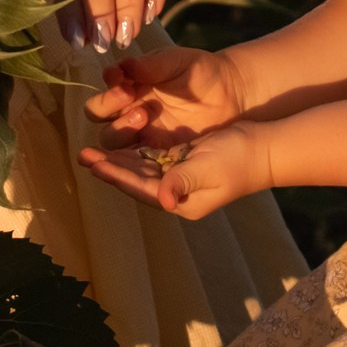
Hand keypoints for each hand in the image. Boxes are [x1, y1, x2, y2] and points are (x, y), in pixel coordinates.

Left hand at [79, 124, 270, 220]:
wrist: (263, 149)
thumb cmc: (239, 159)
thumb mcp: (209, 168)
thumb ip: (184, 181)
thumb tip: (163, 199)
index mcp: (180, 201)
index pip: (140, 188)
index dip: (116, 176)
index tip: (93, 165)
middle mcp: (176, 194)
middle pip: (136, 180)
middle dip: (110, 168)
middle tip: (83, 155)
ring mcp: (180, 180)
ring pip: (142, 170)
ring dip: (119, 161)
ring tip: (94, 152)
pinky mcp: (184, 164)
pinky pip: (154, 160)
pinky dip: (136, 153)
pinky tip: (121, 145)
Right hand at [85, 47, 248, 146]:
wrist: (230, 93)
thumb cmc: (199, 72)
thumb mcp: (176, 62)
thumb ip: (151, 65)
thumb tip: (123, 66)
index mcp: (127, 90)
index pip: (102, 96)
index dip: (106, 89)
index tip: (119, 78)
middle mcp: (127, 113)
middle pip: (99, 120)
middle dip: (109, 107)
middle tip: (130, 94)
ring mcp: (141, 135)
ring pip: (112, 142)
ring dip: (121, 128)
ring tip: (144, 115)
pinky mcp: (158, 153)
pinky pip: (137, 160)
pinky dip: (135, 154)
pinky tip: (145, 145)